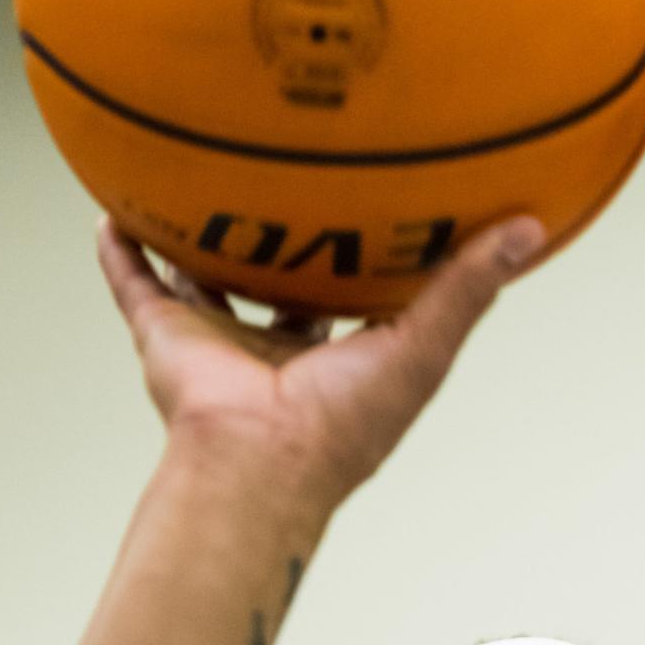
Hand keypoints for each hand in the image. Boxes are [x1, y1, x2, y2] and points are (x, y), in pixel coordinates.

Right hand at [97, 214, 545, 509]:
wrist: (260, 462)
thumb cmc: (346, 424)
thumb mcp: (424, 345)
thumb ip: (470, 287)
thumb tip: (532, 229)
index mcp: (339, 354)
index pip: (358, 294)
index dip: (370, 253)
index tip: (382, 203)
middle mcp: (277, 346)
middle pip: (279, 284)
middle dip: (284, 244)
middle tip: (288, 183)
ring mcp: (219, 340)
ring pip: (204, 280)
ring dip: (196, 242)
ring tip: (192, 186)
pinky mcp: (167, 336)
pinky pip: (135, 285)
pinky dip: (121, 253)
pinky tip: (113, 213)